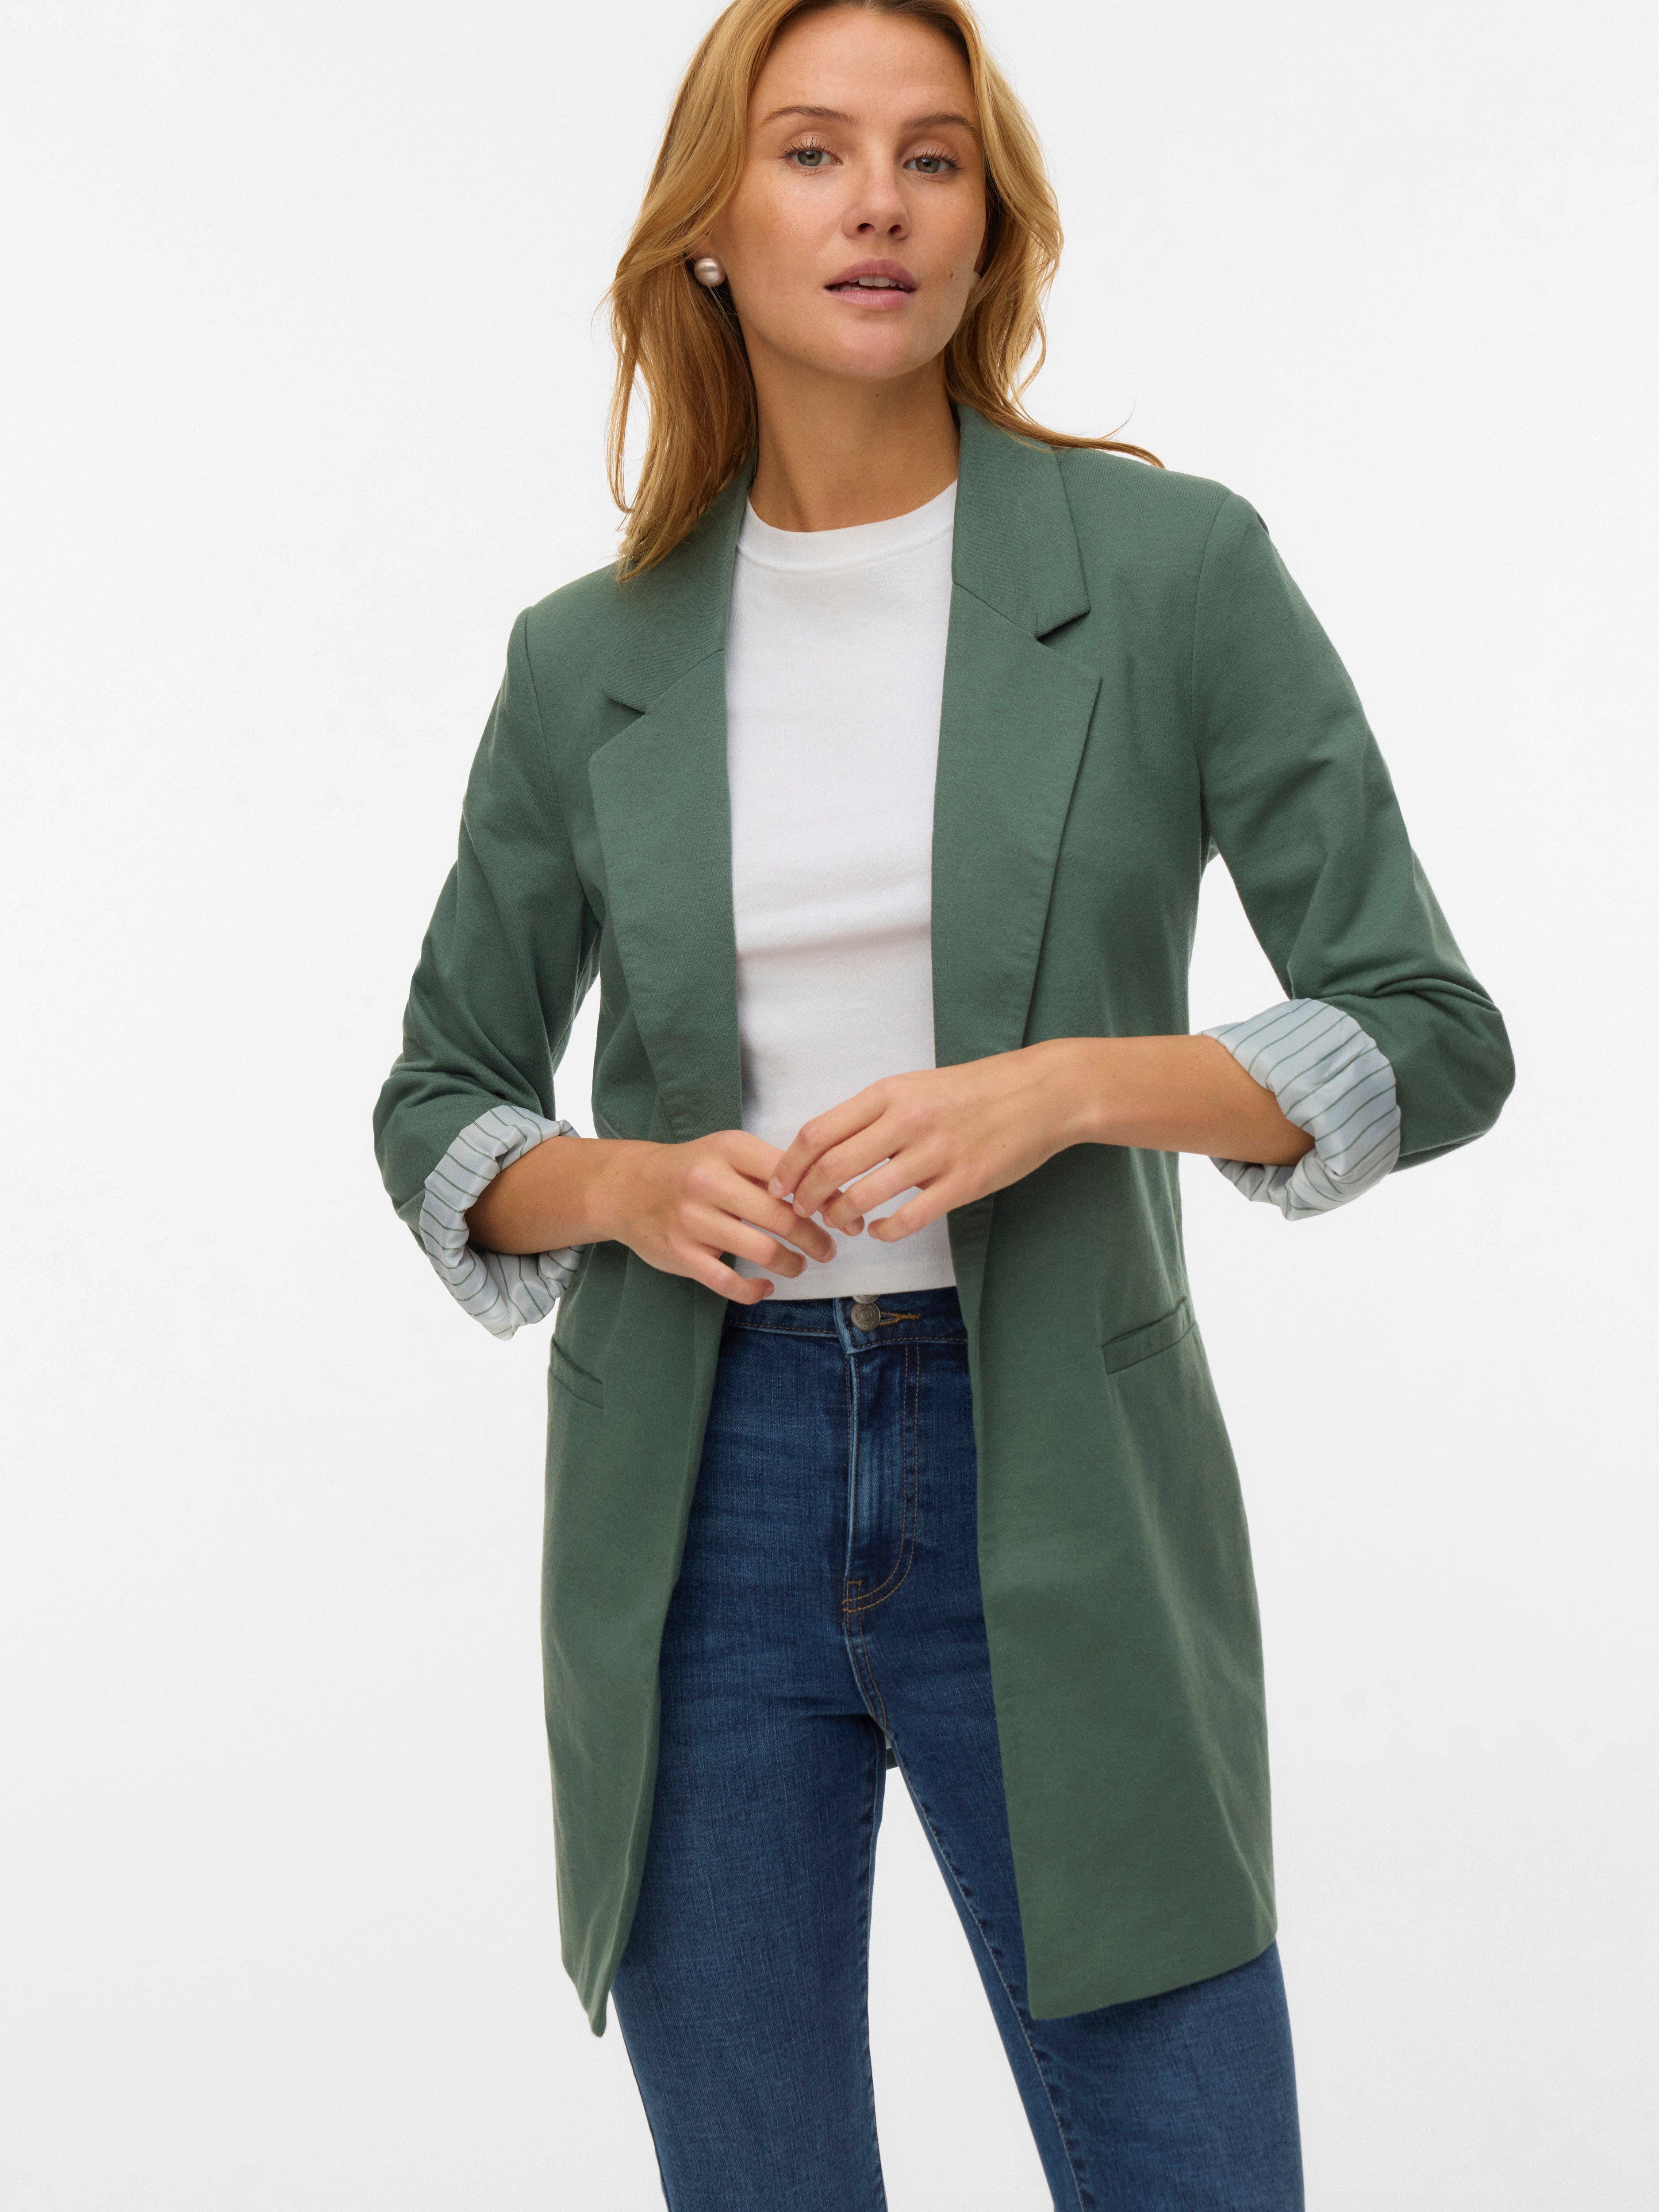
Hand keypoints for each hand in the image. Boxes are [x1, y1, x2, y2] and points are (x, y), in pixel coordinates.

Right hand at [617, 1129, 836, 1302]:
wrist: (628, 1188)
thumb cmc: (692, 1170)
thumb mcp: (729, 1152)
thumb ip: (773, 1170)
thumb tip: (829, 1198)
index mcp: (729, 1149)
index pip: (790, 1174)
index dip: (823, 1198)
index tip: (841, 1215)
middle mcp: (709, 1182)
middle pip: (781, 1216)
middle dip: (814, 1238)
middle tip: (828, 1248)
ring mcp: (692, 1220)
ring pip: (760, 1250)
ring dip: (791, 1263)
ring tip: (800, 1265)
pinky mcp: (680, 1253)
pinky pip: (727, 1282)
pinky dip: (754, 1291)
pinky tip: (766, 1288)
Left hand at [766, 1046, 1088, 1242]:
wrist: (1041, 1094)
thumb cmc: (974, 1090)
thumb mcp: (915, 1086)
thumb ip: (873, 1114)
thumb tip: (827, 1148)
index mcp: (889, 1093)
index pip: (818, 1132)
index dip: (789, 1166)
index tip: (778, 1185)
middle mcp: (908, 1120)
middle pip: (832, 1167)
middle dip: (806, 1197)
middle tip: (802, 1211)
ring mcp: (936, 1153)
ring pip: (865, 1196)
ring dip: (841, 1216)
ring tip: (840, 1222)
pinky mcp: (963, 1183)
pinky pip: (908, 1218)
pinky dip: (884, 1231)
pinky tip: (879, 1230)